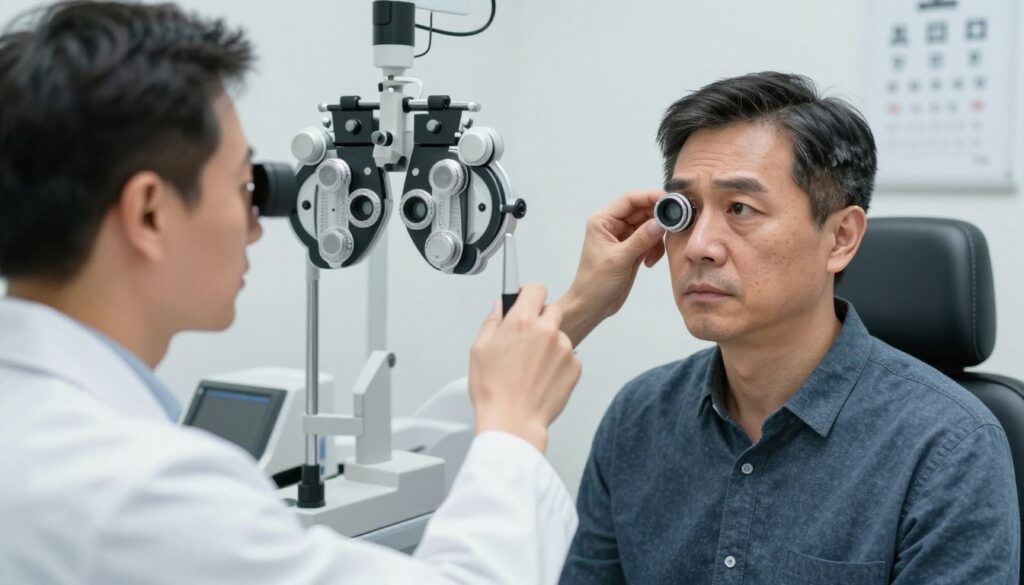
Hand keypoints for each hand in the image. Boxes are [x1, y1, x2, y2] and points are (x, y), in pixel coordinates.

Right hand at [469, 283, 581, 452]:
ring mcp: (564, 348)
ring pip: (560, 335)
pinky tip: (541, 377)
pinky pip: (569, 356)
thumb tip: (500, 308)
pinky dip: (558, 363)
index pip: (536, 289)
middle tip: (526, 338)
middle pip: (551, 309)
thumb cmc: (494, 391)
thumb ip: (492, 322)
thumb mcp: (479, 350)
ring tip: (531, 366)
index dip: (529, 293)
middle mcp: (546, 331)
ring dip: (549, 343)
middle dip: (540, 318)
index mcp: (521, 322)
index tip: (526, 299)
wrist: (513, 422)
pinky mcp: (575, 367)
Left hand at [553, 190, 666, 346]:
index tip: (671, 202)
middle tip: (675, 227)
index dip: (651, 197)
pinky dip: (655, 249)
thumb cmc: (595, 283)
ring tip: (654, 255)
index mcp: (603, 221)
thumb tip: (660, 223)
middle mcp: (613, 225)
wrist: (591, 306)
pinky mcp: (632, 250)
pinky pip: (650, 241)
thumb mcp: (619, 259)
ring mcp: (624, 238)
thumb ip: (641, 239)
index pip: (630, 200)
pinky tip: (649, 263)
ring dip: (657, 237)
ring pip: (649, 226)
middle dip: (659, 219)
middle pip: (642, 211)